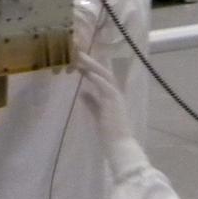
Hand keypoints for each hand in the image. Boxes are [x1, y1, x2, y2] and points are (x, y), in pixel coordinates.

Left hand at [77, 54, 147, 176]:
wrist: (120, 146)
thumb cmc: (110, 134)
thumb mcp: (97, 115)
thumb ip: (91, 103)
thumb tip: (82, 93)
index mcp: (112, 96)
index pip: (101, 77)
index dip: (90, 67)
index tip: (78, 60)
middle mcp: (115, 93)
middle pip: (103, 72)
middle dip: (90, 62)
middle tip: (77, 52)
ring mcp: (116, 97)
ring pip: (105, 76)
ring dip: (92, 66)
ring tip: (80, 57)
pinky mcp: (114, 104)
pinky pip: (106, 87)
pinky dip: (97, 79)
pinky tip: (88, 72)